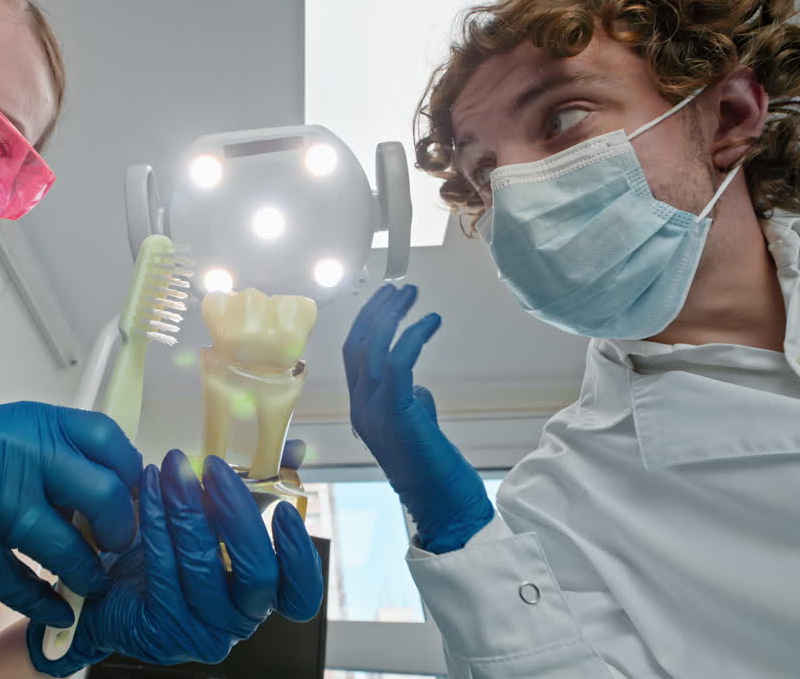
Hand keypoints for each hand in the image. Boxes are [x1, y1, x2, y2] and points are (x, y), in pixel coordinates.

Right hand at [0, 401, 142, 624]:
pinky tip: (56, 611)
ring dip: (87, 575)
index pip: (110, 441)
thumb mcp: (1, 437)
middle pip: (103, 493)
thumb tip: (111, 493)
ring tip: (92, 585)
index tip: (137, 500)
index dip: (132, 476)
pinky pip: (21, 584)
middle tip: (120, 546)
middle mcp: (16, 453)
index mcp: (30, 422)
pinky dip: (45, 603)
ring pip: (67, 547)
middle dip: (122, 530)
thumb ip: (52, 457)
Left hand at [28, 446, 322, 675]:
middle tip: (215, 467)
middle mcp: (239, 619)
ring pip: (202, 568)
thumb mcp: (218, 515)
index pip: (300, 595)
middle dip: (237, 515)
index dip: (301, 557)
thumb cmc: (174, 548)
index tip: (285, 510)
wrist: (108, 586)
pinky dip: (155, 521)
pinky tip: (148, 487)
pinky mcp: (159, 630)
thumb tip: (295, 448)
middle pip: (257, 576)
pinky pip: (162, 569)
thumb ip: (259, 487)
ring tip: (172, 466)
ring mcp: (200, 632)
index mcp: (262, 595)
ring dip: (188, 510)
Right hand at [343, 284, 493, 553]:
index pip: (353, 356)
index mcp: (361, 413)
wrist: (446, 511)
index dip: (368, 322)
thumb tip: (418, 388)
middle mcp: (361, 411)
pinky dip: (412, 336)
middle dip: (377, 310)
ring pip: (371, 349)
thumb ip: (410, 405)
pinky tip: (431, 321)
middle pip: (357, 345)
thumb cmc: (438, 474)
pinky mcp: (398, 416)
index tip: (388, 300)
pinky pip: (397, 364)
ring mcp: (375, 414)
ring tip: (412, 295)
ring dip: (392, 316)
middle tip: (401, 288)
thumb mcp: (416, 431)